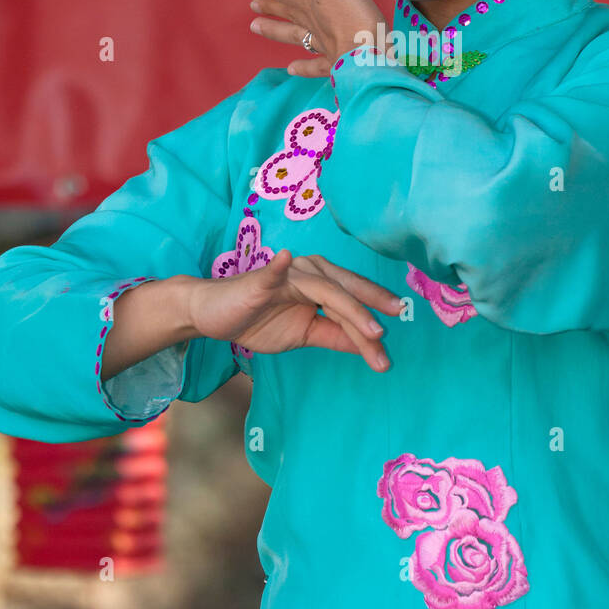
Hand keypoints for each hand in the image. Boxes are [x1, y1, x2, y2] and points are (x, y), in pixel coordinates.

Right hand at [184, 248, 399, 371]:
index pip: (355, 301)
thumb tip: (370, 345)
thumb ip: (336, 335)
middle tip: (393, 328)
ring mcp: (287, 273)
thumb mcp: (305, 333)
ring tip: (371, 329)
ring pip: (325, 288)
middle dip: (373, 308)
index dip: (374, 320)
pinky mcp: (262, 278)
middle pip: (348, 289)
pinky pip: (273, 270)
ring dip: (350, 306)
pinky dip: (279, 265)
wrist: (215, 316)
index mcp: (323, 283)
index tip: (391, 350)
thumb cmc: (260, 319)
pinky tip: (285, 259)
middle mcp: (311, 272)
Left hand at [235, 0, 386, 79]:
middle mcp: (313, 22)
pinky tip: (291, 69)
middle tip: (251, 4)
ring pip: (295, 35)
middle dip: (269, 5)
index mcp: (312, 1)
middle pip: (287, 11)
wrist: (368, 57)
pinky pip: (316, 65)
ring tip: (255, 26)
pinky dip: (304, 67)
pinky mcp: (337, 63)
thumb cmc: (354, 18)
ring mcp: (324, 44)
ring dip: (275, 30)